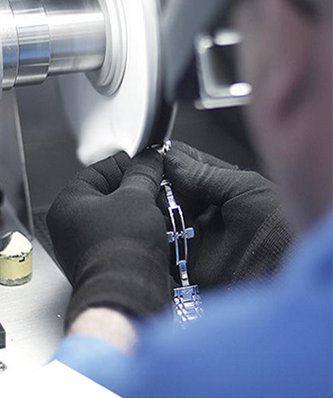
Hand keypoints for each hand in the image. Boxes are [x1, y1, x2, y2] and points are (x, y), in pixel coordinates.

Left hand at [47, 150, 171, 328]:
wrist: (127, 296)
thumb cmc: (122, 249)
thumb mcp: (137, 198)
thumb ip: (143, 173)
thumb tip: (149, 159)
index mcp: (69, 203)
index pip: (101, 170)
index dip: (129, 166)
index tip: (150, 167)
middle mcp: (70, 225)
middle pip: (110, 194)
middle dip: (138, 192)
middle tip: (158, 191)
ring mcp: (83, 246)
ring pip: (118, 217)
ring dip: (142, 213)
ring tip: (161, 212)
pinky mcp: (101, 263)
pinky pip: (122, 239)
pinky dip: (139, 234)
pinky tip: (158, 233)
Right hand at [162, 141, 295, 287]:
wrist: (286, 278)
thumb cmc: (281, 230)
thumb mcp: (246, 190)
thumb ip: (205, 175)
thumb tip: (171, 159)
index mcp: (227, 189)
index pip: (190, 167)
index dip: (171, 161)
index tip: (153, 157)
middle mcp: (210, 212)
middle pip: (170, 191)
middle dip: (159, 185)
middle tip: (149, 183)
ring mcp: (198, 237)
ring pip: (162, 216)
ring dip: (154, 210)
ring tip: (152, 205)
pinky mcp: (189, 264)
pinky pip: (162, 246)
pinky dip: (154, 236)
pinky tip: (152, 226)